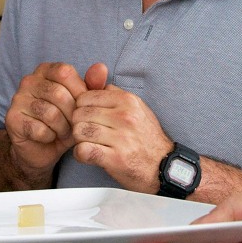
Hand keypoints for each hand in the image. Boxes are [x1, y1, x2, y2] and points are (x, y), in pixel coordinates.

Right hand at [3, 62, 90, 178]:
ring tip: (62, 131)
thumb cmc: (64, 121)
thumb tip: (101, 67)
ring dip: (62, 128)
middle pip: (58, 94)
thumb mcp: (82, 104)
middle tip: (73, 125)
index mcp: (45, 70)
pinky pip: (39, 129)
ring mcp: (18, 99)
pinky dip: (50, 137)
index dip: (78, 92)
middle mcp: (29, 81)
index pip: (65, 73)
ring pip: (50, 113)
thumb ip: (92, 85)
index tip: (82, 107)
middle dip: (72, 115)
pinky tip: (49, 137)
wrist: (41, 148)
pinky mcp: (12, 119)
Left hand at [70, 64, 171, 192]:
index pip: (85, 97)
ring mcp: (121, 138)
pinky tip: (89, 154)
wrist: (163, 165)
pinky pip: (83, 151)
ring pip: (79, 131)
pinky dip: (81, 154)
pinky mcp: (116, 159)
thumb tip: (92, 77)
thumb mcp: (136, 107)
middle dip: (78, 123)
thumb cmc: (145, 135)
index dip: (81, 108)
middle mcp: (124, 116)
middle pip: (79, 114)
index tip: (88, 117)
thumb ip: (113, 93)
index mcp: (127, 100)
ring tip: (88, 142)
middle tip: (86, 132)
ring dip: (79, 139)